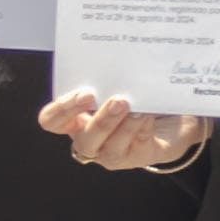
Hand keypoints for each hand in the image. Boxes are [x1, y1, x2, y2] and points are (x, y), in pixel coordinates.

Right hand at [32, 86, 207, 174]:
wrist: (167, 116)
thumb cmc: (132, 96)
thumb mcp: (114, 86)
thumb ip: (107, 80)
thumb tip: (112, 63)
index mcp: (74, 120)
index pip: (52, 121)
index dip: (63, 110)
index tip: (85, 94)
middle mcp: (89, 141)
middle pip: (84, 140)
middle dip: (102, 120)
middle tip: (119, 100)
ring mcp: (113, 154)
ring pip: (111, 149)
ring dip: (125, 126)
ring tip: (139, 109)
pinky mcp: (138, 157)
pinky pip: (138, 145)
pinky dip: (143, 128)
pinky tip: (150, 115)